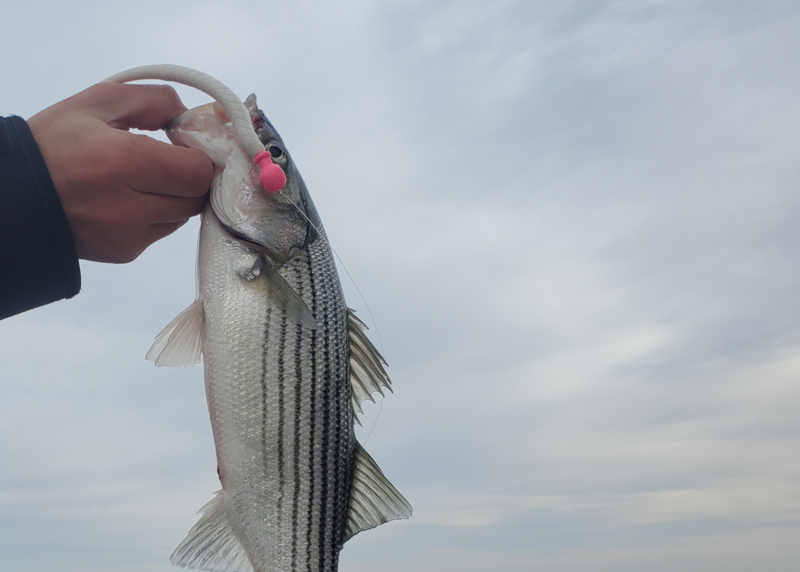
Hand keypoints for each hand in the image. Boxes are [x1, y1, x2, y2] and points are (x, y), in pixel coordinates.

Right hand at [27, 83, 213, 262]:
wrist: (13, 197)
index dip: (198, 155)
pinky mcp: (125, 253)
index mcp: (124, 162)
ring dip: (176, 196)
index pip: (199, 171)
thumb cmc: (52, 145)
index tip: (183, 144)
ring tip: (144, 179)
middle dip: (190, 176)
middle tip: (170, 161)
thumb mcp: (95, 103)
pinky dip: (157, 215)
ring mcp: (128, 236)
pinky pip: (162, 231)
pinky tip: (129, 200)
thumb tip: (189, 114)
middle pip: (197, 196)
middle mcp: (130, 206)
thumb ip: (151, 100)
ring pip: (183, 215)